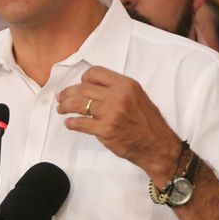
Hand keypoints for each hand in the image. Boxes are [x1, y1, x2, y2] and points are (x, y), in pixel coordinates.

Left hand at [56, 66, 180, 179]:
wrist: (157, 146)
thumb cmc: (148, 123)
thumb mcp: (138, 96)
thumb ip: (118, 89)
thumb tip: (93, 88)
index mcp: (126, 85)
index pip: (95, 73)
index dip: (84, 79)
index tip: (80, 85)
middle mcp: (117, 96)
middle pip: (83, 88)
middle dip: (68, 93)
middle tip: (61, 98)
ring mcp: (110, 113)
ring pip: (78, 104)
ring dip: (65, 106)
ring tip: (61, 109)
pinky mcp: (105, 130)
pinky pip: (81, 123)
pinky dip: (72, 123)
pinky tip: (70, 123)